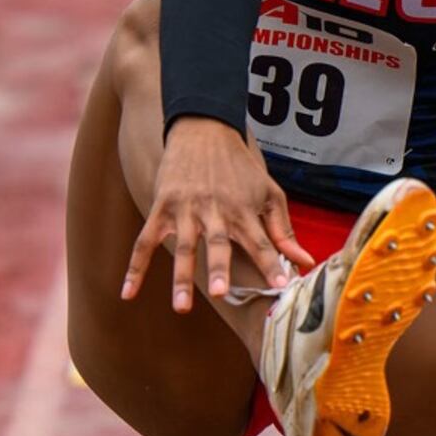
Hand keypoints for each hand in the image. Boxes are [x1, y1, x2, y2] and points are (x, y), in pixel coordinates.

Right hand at [121, 117, 313, 311]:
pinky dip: (135, 267)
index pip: (262, 242)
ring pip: (183, 247)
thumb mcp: (269, 193)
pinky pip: (145, 241)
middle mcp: (216, 211)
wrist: (204, 129)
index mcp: (244, 210)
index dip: (272, 264)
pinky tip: (128, 292)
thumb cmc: (241, 168)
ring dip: (181, 276)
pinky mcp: (162, 207)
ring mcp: (186, 210)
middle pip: (218, 243)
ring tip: (181, 306)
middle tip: (221, 292)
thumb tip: (307, 262)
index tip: (282, 286)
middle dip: (219, 268)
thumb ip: (284, 231)